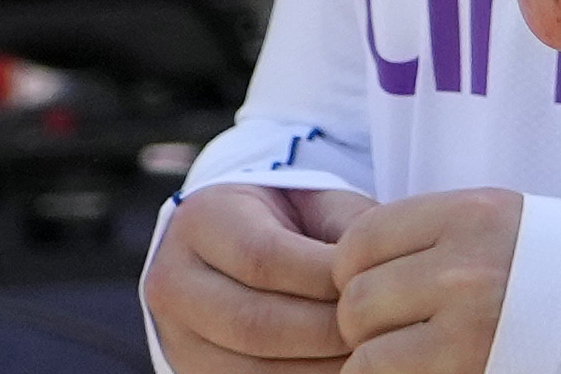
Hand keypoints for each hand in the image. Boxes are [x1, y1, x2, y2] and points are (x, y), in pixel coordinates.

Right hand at [145, 184, 376, 373]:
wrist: (236, 248)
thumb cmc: (294, 221)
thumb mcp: (318, 202)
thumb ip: (350, 226)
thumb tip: (387, 269)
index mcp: (201, 221)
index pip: (264, 257)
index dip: (323, 278)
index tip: (376, 284)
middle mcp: (173, 282)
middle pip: (253, 322)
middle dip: (326, 332)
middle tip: (381, 332)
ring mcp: (176, 336)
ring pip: (248, 370)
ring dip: (316, 369)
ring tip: (369, 358)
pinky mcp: (192, 373)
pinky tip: (343, 372)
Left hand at [329, 186, 523, 373]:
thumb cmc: (547, 272)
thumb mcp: (496, 228)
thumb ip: (429, 236)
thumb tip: (339, 267)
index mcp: (474, 214)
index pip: (361, 238)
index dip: (356, 270)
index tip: (383, 286)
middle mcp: (469, 264)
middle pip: (355, 298)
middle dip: (365, 324)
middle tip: (401, 329)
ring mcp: (470, 322)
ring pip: (363, 350)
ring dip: (376, 359)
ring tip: (416, 353)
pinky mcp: (467, 366)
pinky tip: (421, 369)